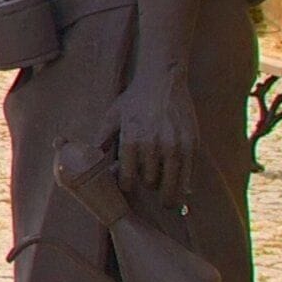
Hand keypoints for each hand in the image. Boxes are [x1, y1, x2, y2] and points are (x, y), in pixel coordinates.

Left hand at [115, 60, 199, 202]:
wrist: (162, 80)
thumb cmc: (135, 100)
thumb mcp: (112, 116)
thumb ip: (102, 139)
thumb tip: (89, 159)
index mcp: (131, 139)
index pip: (128, 179)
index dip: (128, 186)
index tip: (129, 186)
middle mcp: (153, 145)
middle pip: (149, 182)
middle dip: (147, 186)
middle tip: (149, 186)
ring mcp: (174, 145)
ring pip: (171, 184)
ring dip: (167, 193)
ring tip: (167, 200)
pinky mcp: (192, 144)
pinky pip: (187, 174)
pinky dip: (184, 185)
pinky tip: (182, 189)